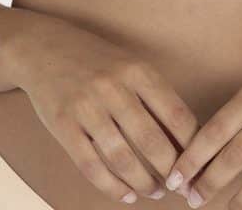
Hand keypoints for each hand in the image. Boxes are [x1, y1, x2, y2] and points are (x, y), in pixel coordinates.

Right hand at [13, 15, 199, 203]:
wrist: (43, 47)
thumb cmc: (96, 60)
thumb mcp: (130, 65)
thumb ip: (155, 96)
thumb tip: (187, 137)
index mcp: (138, 70)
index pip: (176, 116)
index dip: (192, 148)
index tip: (198, 167)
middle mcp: (114, 87)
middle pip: (152, 141)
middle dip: (171, 172)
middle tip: (180, 187)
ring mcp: (86, 106)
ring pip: (122, 158)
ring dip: (143, 183)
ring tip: (154, 192)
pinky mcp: (63, 124)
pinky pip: (91, 165)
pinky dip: (112, 187)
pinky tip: (125, 194)